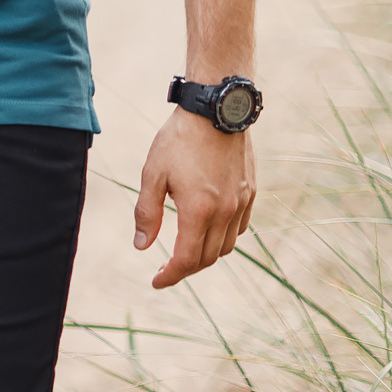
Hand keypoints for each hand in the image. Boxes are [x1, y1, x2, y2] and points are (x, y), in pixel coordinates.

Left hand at [135, 108, 256, 288]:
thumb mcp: (152, 174)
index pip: (187, 260)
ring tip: (185, 252)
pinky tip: (208, 230)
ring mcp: (242, 202)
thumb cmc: (179, 139)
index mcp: (199, 211)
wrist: (216, 109)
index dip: (170, 276)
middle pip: (208, 258)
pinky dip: (224, 237)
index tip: (156, 282)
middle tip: (165, 270)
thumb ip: (147, 213)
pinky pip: (240, 227)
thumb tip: (141, 247)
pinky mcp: (250, 191)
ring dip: (206, 255)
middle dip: (186, 269)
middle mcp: (225, 212)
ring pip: (227, 245)